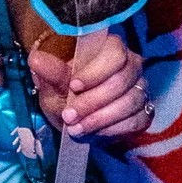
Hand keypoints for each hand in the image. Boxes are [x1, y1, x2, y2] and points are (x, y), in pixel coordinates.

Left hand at [28, 31, 148, 140]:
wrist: (76, 122)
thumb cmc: (65, 96)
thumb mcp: (53, 86)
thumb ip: (50, 73)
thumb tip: (36, 59)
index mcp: (109, 49)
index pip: (114, 51)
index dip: (96, 70)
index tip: (74, 86)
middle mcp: (131, 65)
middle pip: (121, 80)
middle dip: (93, 101)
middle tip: (69, 116)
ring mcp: (140, 89)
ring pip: (130, 101)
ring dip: (101, 118)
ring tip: (77, 128)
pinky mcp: (145, 111)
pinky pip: (137, 120)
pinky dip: (114, 129)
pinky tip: (95, 133)